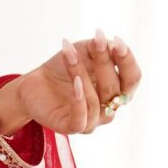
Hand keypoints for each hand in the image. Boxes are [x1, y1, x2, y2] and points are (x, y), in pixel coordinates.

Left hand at [0, 30, 141, 137]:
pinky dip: (79, 99)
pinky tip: (75, 82)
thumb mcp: (84, 51)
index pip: (133, 78)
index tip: (116, 40)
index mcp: (118, 90)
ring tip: (69, 52)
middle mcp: (109, 109)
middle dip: (105, 62)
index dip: (128, 61)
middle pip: (115, 88)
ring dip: (81, 72)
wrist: (35, 83)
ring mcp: (91, 120)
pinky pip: (80, 118)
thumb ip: (100, 48)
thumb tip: (112, 44)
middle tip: (95, 41)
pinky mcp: (70, 127)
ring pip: (95, 100)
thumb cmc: (64, 67)